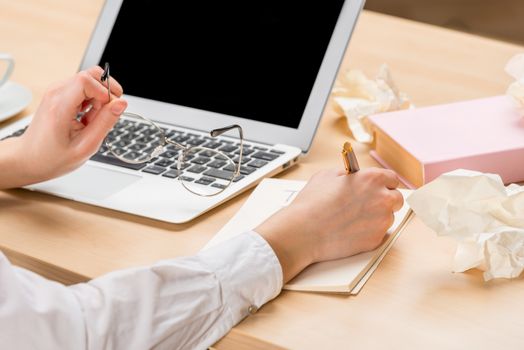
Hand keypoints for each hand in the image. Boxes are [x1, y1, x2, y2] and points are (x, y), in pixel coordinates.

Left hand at [0, 67, 126, 188]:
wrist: (29, 159)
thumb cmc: (53, 157)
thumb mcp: (85, 146)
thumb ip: (105, 123)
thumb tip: (121, 104)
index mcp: (59, 106)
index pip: (87, 80)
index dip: (105, 92)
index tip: (110, 109)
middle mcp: (56, 93)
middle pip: (90, 75)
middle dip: (106, 92)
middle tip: (107, 114)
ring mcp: (57, 92)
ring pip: (89, 81)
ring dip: (99, 99)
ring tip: (93, 121)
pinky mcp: (60, 95)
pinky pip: (83, 89)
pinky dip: (92, 102)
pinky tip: (87, 119)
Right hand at [256, 168, 403, 281]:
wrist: (303, 232)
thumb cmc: (312, 203)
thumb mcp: (327, 176)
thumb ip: (347, 175)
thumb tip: (352, 178)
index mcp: (372, 179)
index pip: (392, 179)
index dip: (383, 183)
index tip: (378, 188)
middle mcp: (382, 199)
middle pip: (396, 199)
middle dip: (385, 201)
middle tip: (369, 204)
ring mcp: (381, 221)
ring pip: (388, 218)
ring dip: (376, 218)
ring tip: (354, 220)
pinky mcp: (376, 240)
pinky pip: (379, 234)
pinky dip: (368, 233)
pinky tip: (351, 231)